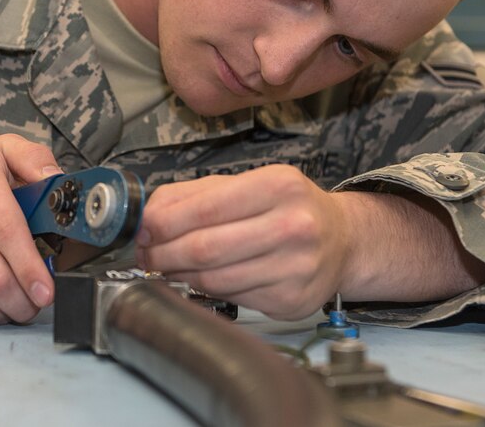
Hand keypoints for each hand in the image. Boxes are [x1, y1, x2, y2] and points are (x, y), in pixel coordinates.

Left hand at [135, 164, 348, 320]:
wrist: (342, 239)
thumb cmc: (286, 207)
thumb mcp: (245, 183)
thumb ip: (192, 195)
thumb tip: (147, 219)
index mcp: (278, 186)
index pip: (204, 209)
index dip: (163, 223)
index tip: (143, 230)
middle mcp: (292, 226)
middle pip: (204, 249)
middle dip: (163, 253)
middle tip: (145, 254)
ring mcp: (295, 268)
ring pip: (214, 279)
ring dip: (179, 275)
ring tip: (168, 265)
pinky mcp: (291, 301)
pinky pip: (232, 298)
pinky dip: (206, 290)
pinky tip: (200, 278)